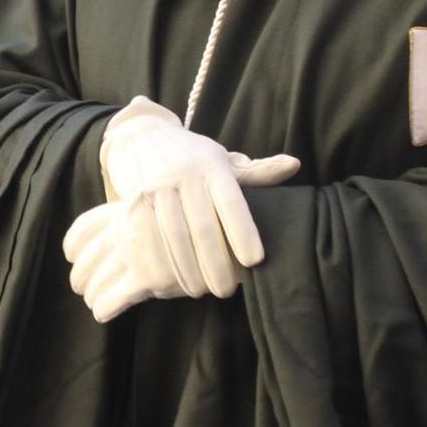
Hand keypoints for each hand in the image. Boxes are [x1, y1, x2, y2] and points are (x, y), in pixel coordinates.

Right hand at [62, 97, 299, 320]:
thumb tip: (294, 166)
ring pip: (174, 237)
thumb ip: (256, 172)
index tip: (254, 261)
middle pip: (203, 227)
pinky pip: (147, 238)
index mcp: (212, 165)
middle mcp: (183, 174)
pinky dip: (159, 263)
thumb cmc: (188, 154)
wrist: (137, 135)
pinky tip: (169, 281)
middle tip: (225, 291)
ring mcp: (155, 186)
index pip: (231, 203)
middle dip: (215, 264)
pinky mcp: (132, 199)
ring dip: (188, 270)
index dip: (243, 232)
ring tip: (200, 290)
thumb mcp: (221, 158)